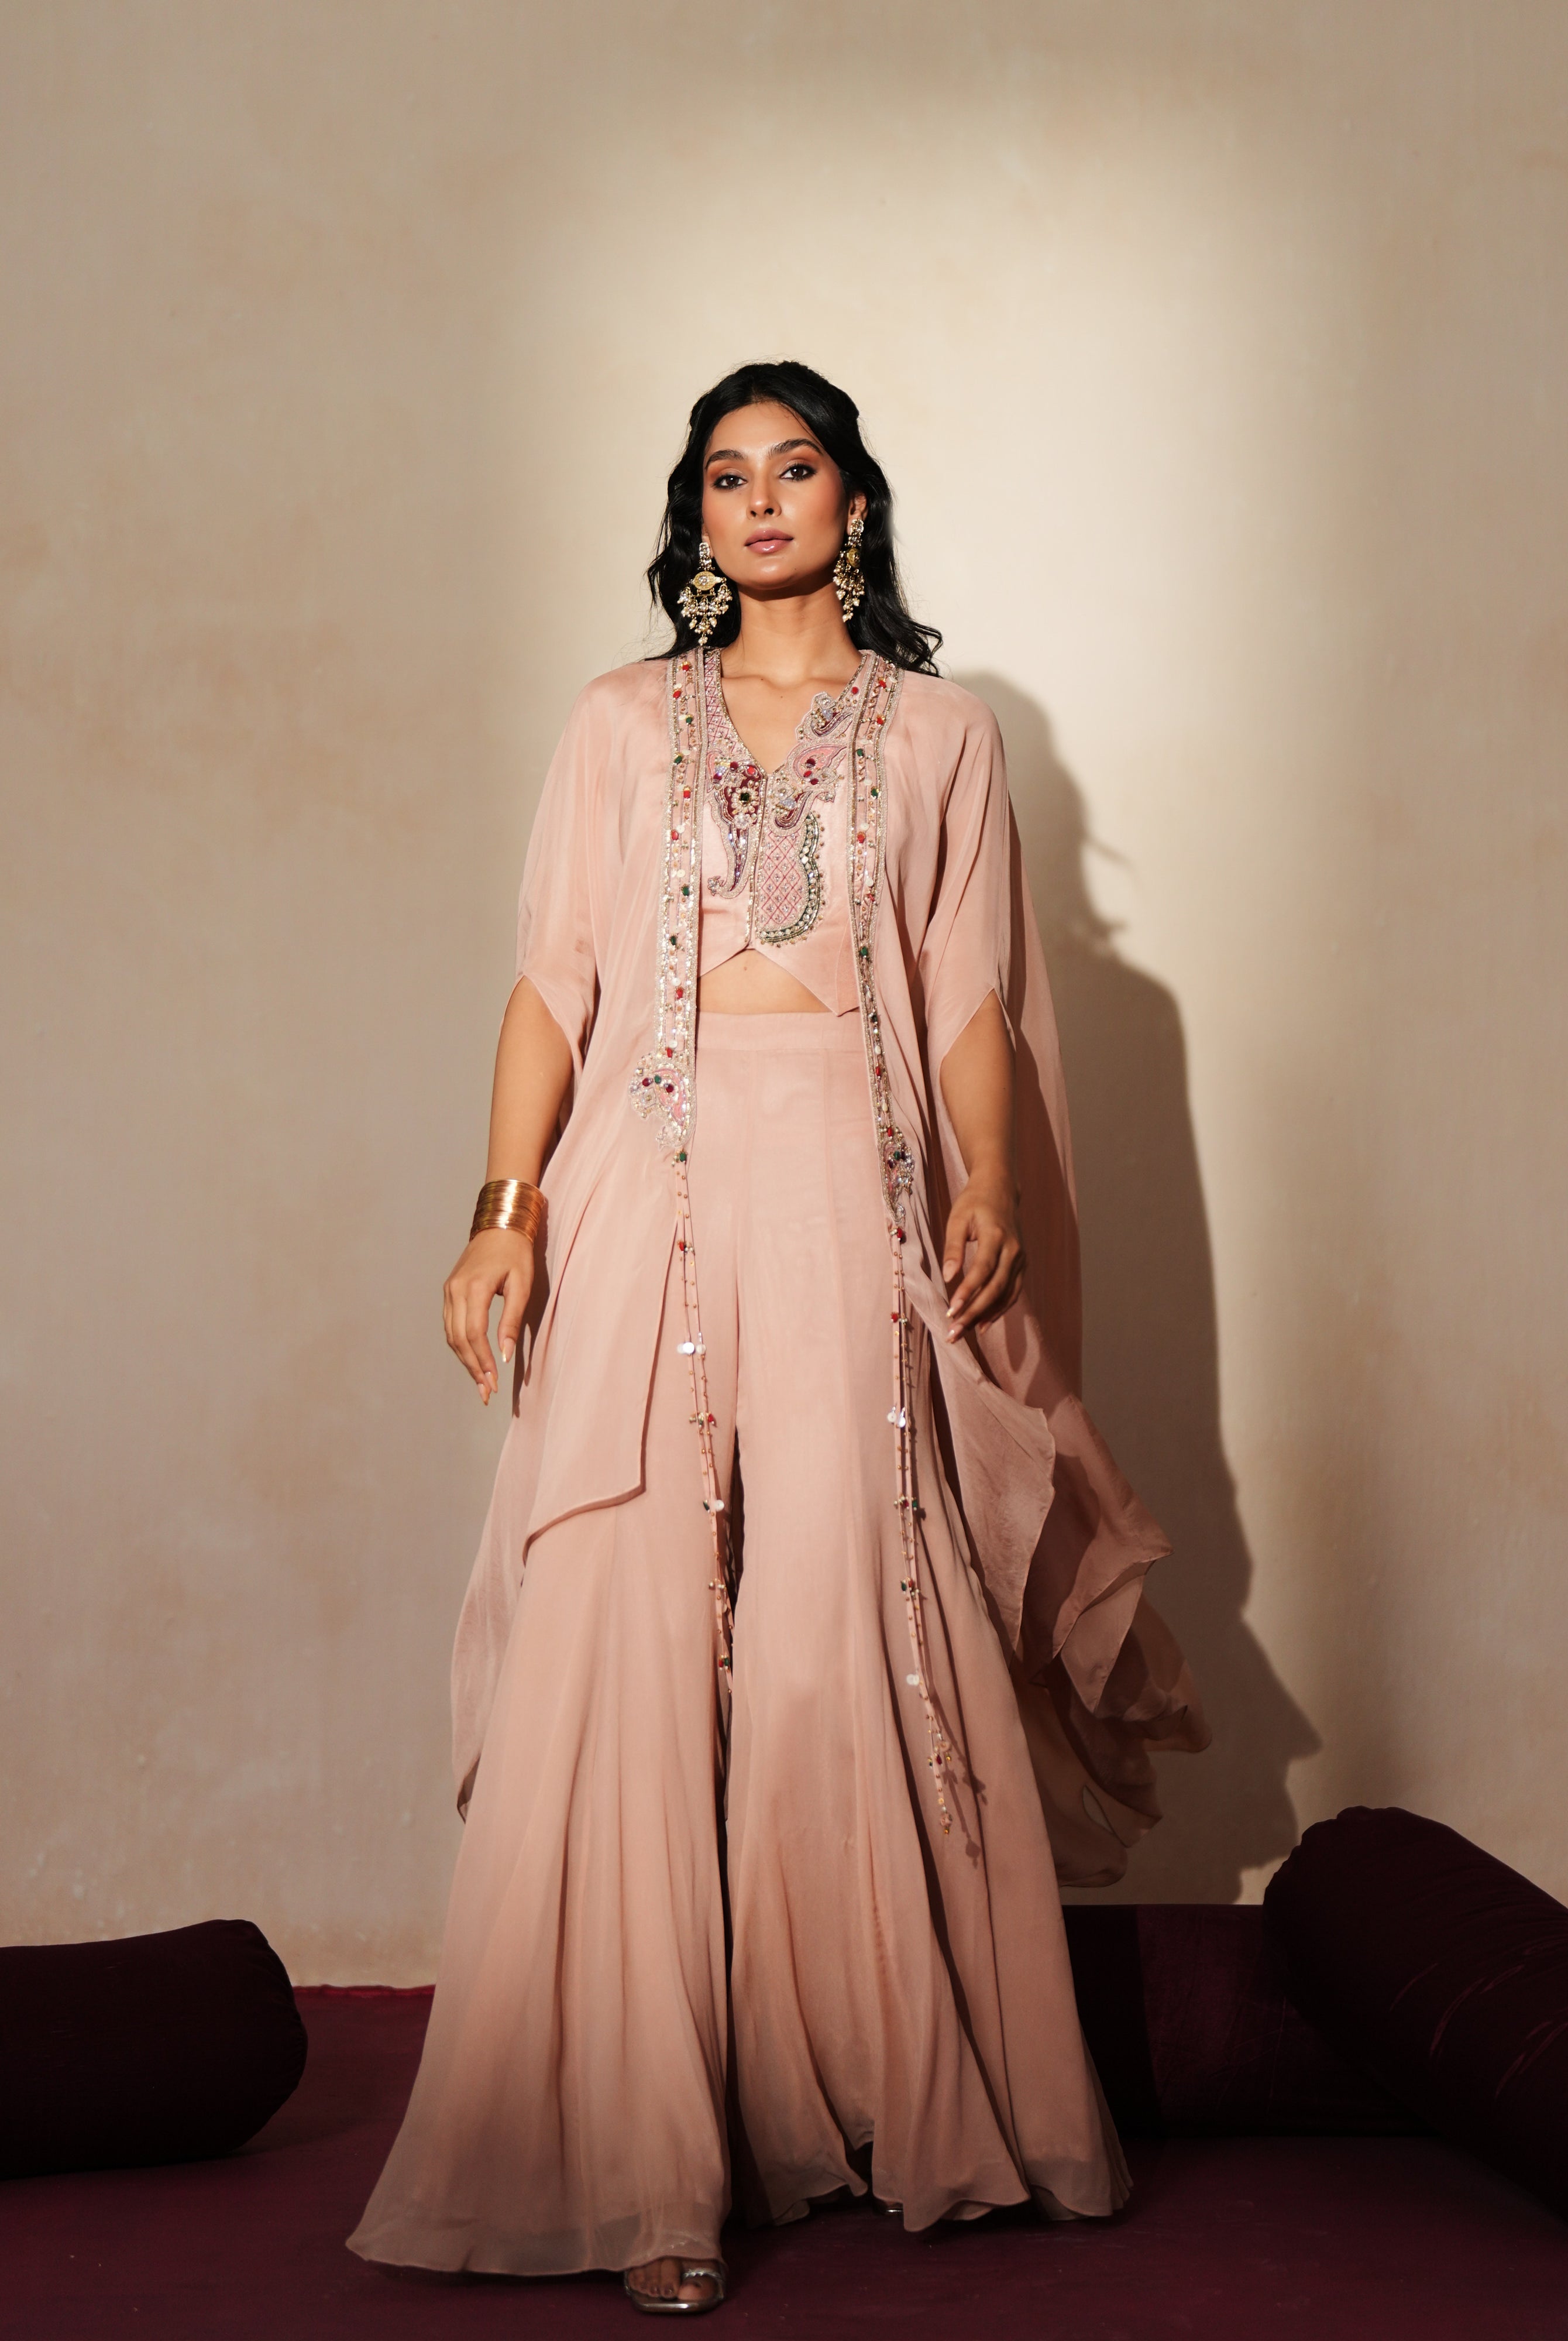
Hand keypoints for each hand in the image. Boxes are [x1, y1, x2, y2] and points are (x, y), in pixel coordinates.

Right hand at [443, 1229, 535, 1403]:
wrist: (499, 1225)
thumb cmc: (516, 1253)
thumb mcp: (522, 1284)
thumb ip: (511, 1320)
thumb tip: (506, 1356)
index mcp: (474, 1288)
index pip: (474, 1335)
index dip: (483, 1362)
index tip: (494, 1383)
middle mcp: (455, 1290)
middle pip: (459, 1340)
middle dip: (473, 1368)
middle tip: (486, 1392)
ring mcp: (449, 1290)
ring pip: (451, 1335)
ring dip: (465, 1361)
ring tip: (480, 1382)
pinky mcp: (449, 1290)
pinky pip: (450, 1325)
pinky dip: (460, 1345)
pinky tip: (472, 1359)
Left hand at [941, 1170, 1024, 1340]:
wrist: (1000, 1189)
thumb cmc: (973, 1203)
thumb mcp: (958, 1219)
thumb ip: (953, 1247)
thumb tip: (948, 1277)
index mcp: (996, 1235)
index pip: (983, 1269)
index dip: (968, 1292)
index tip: (951, 1311)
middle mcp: (1013, 1250)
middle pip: (995, 1288)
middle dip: (974, 1312)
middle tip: (954, 1333)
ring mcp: (1021, 1259)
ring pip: (1006, 1294)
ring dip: (985, 1316)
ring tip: (964, 1333)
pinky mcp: (1022, 1265)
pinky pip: (1013, 1292)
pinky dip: (999, 1310)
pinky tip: (983, 1324)